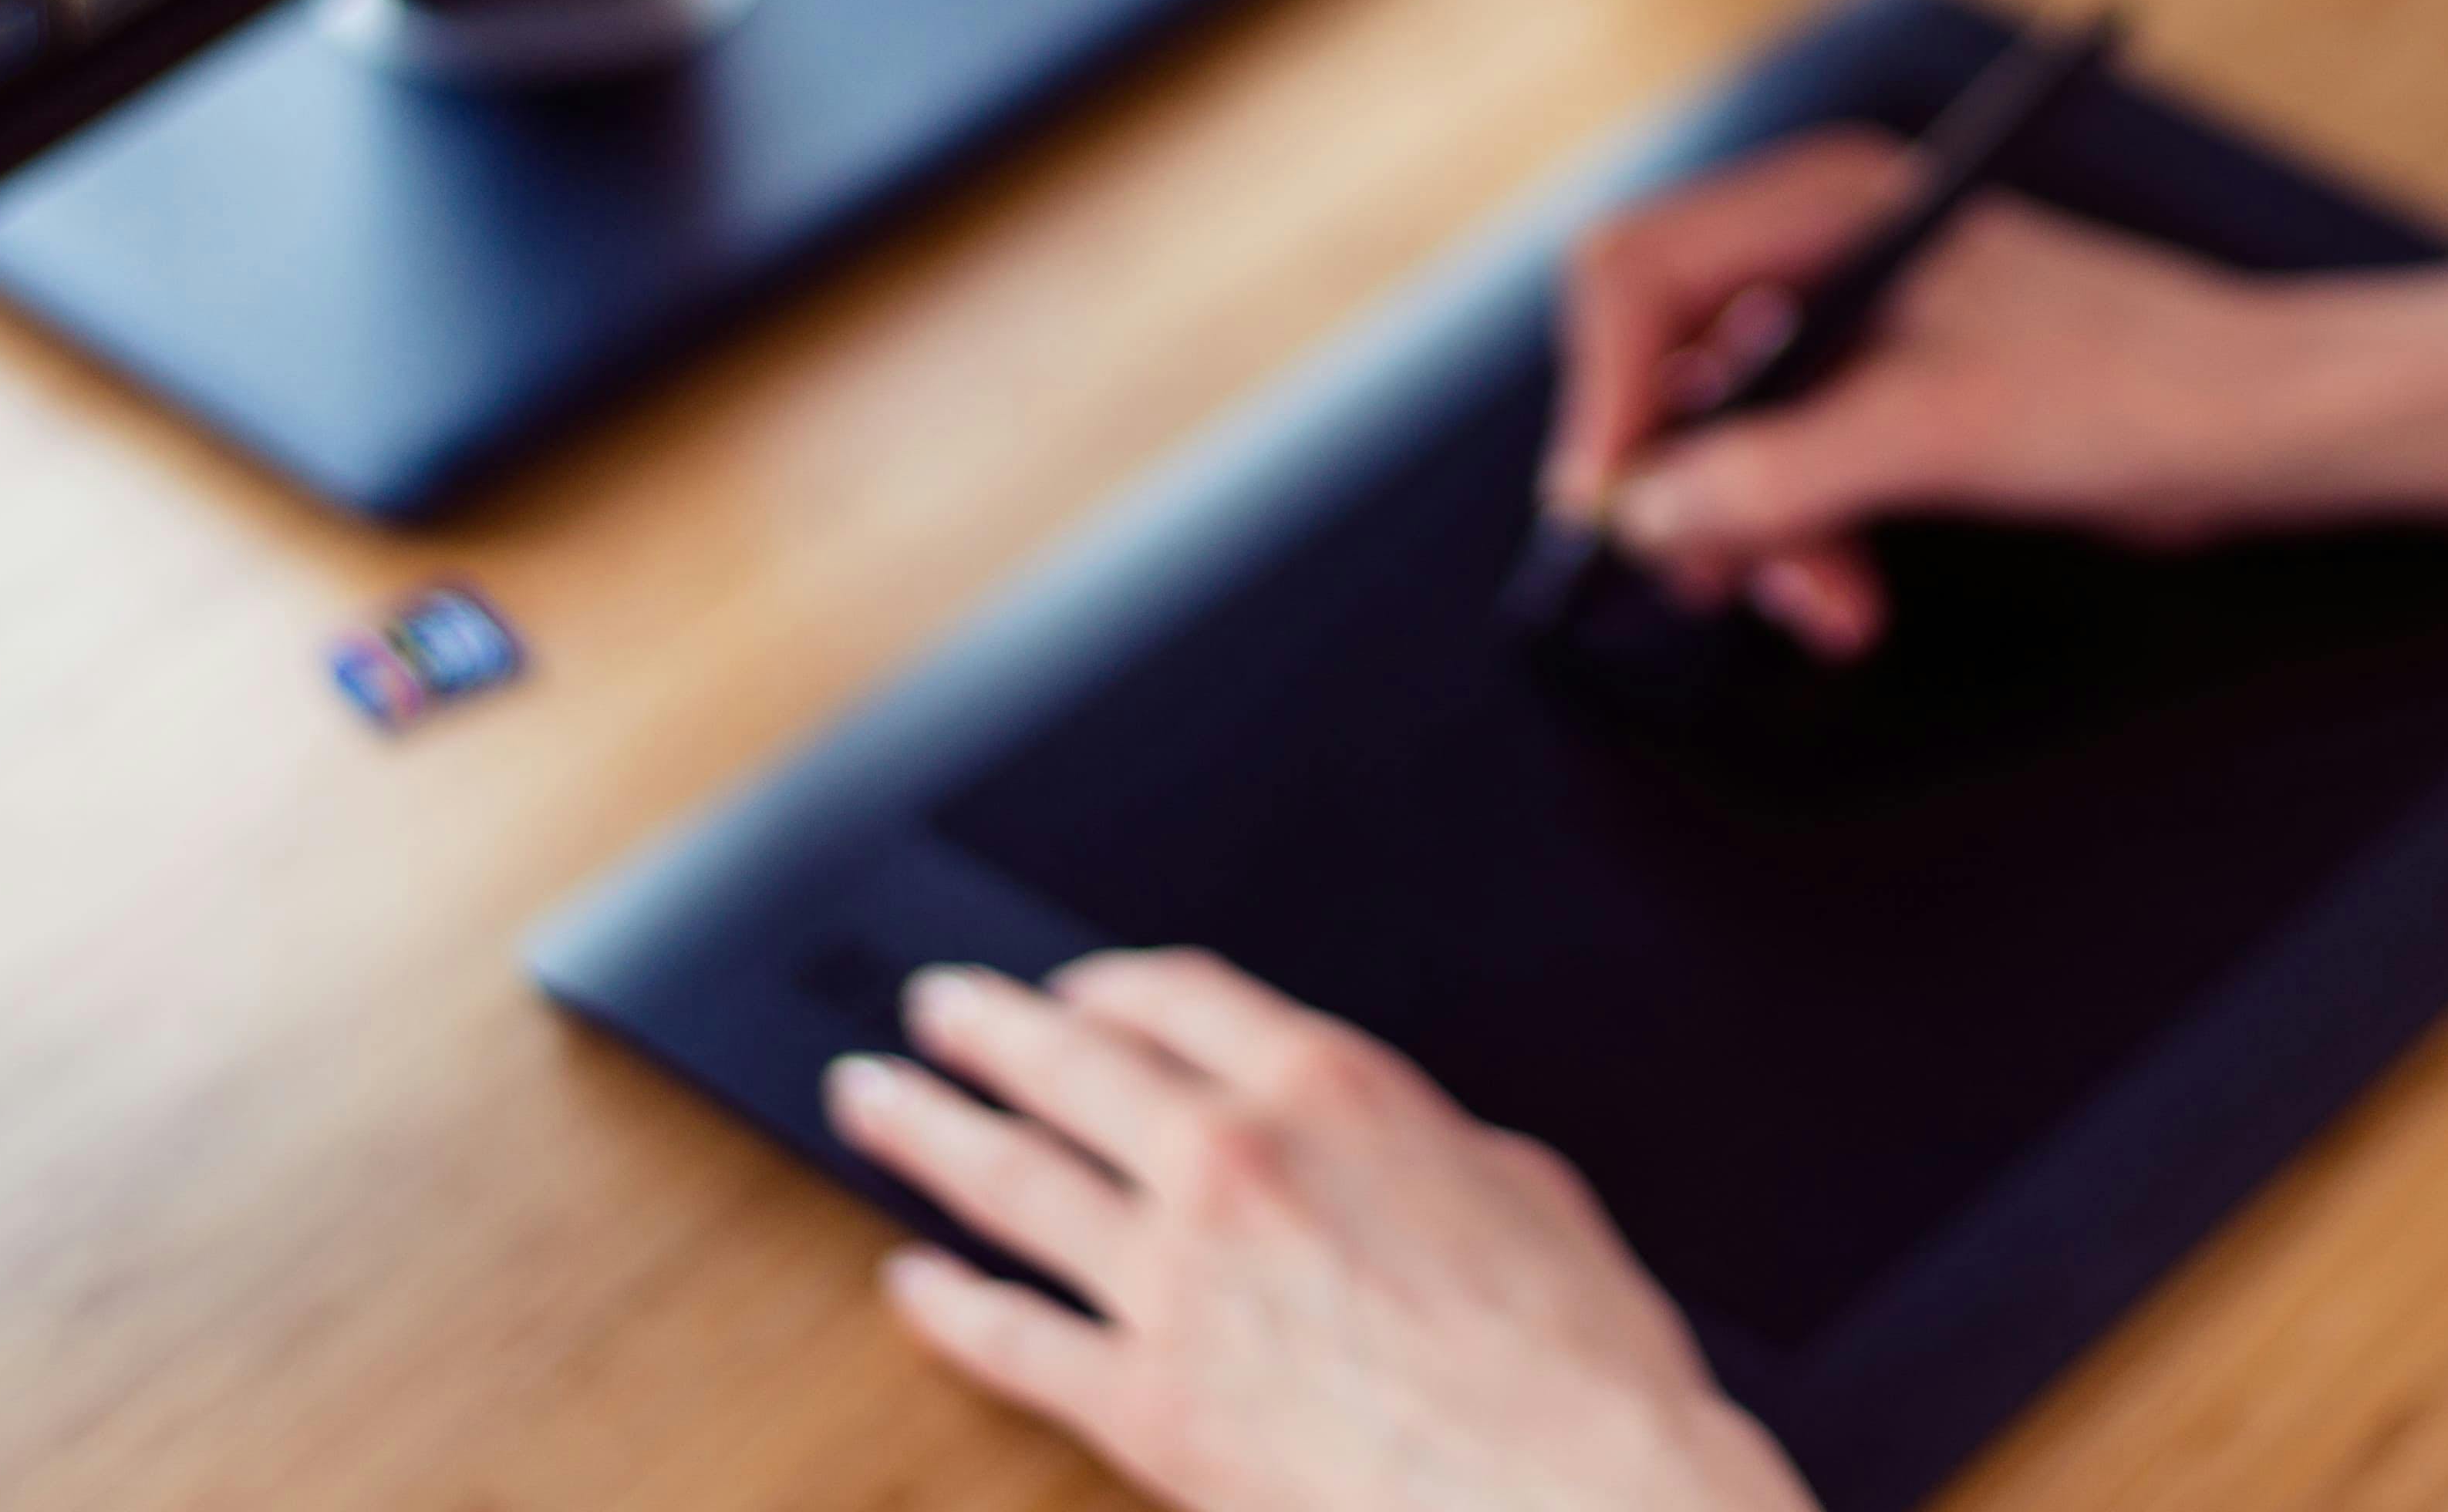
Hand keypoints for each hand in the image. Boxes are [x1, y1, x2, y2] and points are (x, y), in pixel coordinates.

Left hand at [828, 952, 1809, 1511]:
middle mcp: (1233, 1163)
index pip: (1180, 996)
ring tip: (872, 1102)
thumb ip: (1423, 1148)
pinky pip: (1014, 1340)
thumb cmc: (1575, 1362)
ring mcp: (1175, 1282)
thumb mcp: (1525, 1188)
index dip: (1107, 986)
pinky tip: (908, 1284)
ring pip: (1012, 1183)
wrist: (1567, 1492)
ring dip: (926, 1132)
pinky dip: (947, 1307)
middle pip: (1070, 1066)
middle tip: (930, 1010)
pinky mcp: (1146, 1403)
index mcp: (1334, 1091)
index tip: (1069, 992)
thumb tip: (1395, 1152)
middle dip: (983, 1031)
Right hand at [1548, 131, 2330, 654]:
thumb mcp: (1944, 430)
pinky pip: (1789, 473)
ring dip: (1757, 537)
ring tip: (1827, 611)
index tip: (1606, 513)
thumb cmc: (2136, 385)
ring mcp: (1852, 327)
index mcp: (1823, 202)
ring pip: (1726, 440)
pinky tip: (1846, 601)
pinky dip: (1803, 543)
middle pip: (1668, 367)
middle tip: (1708, 587)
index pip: (1636, 276)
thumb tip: (1649, 512)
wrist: (2264, 424)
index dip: (1607, 395)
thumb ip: (1788, 469)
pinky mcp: (1887, 399)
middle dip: (1690, 487)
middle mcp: (1821, 249)